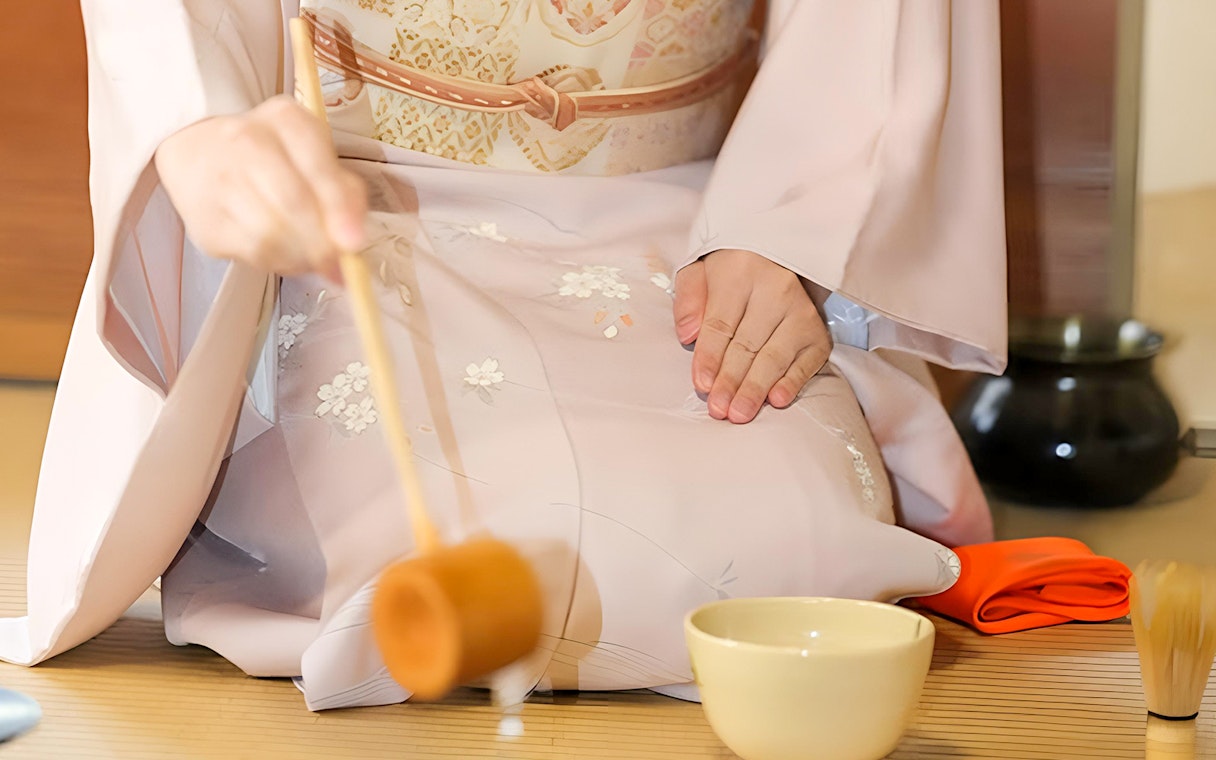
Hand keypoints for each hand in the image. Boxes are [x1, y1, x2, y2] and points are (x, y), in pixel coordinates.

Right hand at [154, 95, 367, 278]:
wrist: (200, 154)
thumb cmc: (274, 159)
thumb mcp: (317, 160)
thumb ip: (345, 195)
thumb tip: (353, 245)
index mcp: (285, 119)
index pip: (316, 166)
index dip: (337, 208)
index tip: (353, 242)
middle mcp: (247, 140)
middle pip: (293, 203)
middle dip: (321, 241)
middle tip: (336, 260)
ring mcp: (220, 179)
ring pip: (271, 233)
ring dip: (301, 256)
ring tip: (311, 258)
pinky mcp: (207, 220)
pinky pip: (252, 251)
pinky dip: (278, 262)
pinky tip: (285, 256)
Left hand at [673, 250, 831, 423]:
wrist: (774, 258)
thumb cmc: (732, 273)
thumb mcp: (699, 273)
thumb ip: (688, 301)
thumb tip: (687, 335)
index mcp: (740, 273)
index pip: (721, 323)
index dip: (710, 357)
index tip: (702, 384)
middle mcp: (776, 290)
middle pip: (748, 344)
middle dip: (731, 380)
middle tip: (719, 408)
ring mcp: (800, 312)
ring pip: (775, 356)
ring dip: (756, 388)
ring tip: (740, 413)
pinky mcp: (818, 331)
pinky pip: (806, 362)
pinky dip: (792, 382)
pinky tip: (777, 399)